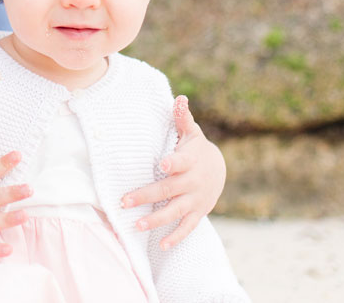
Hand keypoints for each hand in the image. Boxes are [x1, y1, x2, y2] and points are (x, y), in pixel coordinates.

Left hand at [121, 95, 226, 249]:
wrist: (219, 170)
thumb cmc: (196, 149)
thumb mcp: (192, 133)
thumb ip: (182, 118)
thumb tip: (179, 98)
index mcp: (190, 161)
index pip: (181, 162)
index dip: (173, 163)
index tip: (162, 164)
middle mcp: (192, 182)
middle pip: (168, 190)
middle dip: (146, 196)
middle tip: (125, 202)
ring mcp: (195, 200)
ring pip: (175, 212)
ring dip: (157, 220)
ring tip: (138, 226)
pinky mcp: (197, 213)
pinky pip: (187, 227)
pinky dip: (176, 237)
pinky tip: (162, 245)